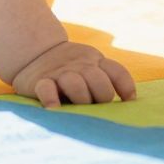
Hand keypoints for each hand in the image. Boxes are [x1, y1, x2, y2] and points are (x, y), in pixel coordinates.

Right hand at [10, 40, 136, 108]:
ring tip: (79, 111)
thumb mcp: (90, 66)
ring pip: (74, 83)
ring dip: (80, 98)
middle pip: (97, 79)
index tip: (129, 102)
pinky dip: (51, 100)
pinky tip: (55, 110)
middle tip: (97, 108)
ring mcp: (59, 72)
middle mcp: (79, 65)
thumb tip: (125, 108)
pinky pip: (46, 89)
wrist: (34, 52)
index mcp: (95, 61)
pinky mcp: (39, 81)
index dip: (126, 87)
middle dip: (102, 96)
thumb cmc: (70, 69)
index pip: (116, 71)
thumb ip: (104, 80)